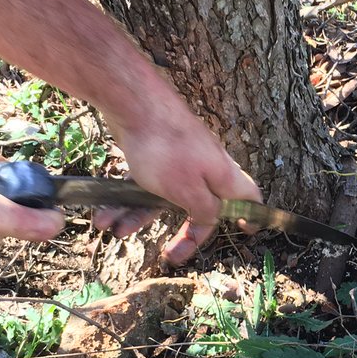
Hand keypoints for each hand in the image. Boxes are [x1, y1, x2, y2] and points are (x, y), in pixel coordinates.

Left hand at [98, 91, 261, 263]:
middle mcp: (205, 167)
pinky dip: (124, 199)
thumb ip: (205, 209)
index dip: (252, 215)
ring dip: (138, 217)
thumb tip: (214, 218)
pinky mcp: (155, 153)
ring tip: (113, 231)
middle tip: (169, 254)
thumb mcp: (188, 191)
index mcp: (222, 176)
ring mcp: (179, 159)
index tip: (247, 230)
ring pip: (163, 197)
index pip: (250, 197)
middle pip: (200, 205)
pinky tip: (103, 213)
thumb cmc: (165, 148)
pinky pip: (143, 184)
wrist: (133, 103)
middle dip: (181, 231)